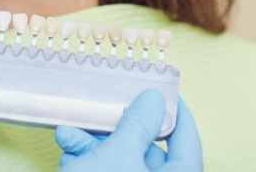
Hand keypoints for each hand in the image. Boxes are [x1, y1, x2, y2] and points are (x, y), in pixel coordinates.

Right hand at [55, 90, 201, 170]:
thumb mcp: (116, 156)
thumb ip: (137, 125)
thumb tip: (154, 99)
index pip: (187, 144)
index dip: (176, 115)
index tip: (163, 91)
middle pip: (147, 153)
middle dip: (116, 130)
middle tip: (100, 111)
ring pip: (122, 164)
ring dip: (93, 146)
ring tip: (68, 136)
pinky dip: (88, 165)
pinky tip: (68, 158)